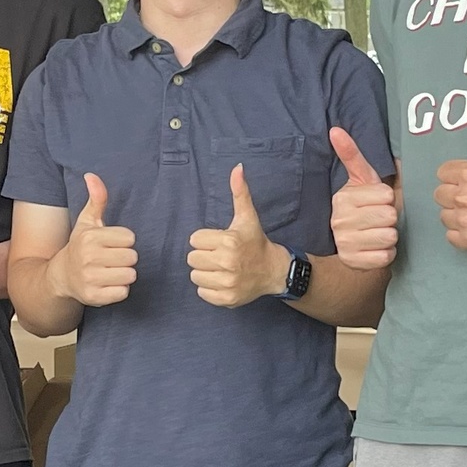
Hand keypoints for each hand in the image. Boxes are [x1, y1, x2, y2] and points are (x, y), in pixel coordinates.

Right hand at [51, 173, 137, 306]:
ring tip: (110, 271)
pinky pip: (123, 292)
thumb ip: (96, 199)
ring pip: (130, 275)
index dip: (123, 241)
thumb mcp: (87, 221)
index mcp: (90, 237)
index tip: (111, 244)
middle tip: (111, 259)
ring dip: (124, 274)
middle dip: (125, 258)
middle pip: (132, 257)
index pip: (129, 238)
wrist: (61, 276)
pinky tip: (108, 284)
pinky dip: (119, 290)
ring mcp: (90, 278)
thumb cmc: (80, 246)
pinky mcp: (94, 297)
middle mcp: (89, 257)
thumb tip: (91, 175)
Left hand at [190, 164, 289, 307]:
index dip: (205, 240)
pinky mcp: (227, 299)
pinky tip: (223, 280)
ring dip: (205, 272)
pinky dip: (209, 288)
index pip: (194, 240)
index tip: (220, 242)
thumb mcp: (247, 216)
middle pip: (192, 258)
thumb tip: (237, 168)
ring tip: (221, 268)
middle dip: (204, 255)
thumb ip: (239, 192)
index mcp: (229, 241)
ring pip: (195, 276)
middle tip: (220, 255)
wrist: (274, 270)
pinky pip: (202, 293)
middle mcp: (228, 263)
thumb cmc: (255, 241)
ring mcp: (227, 283)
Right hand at [328, 127, 398, 269]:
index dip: (386, 198)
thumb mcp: (359, 178)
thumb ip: (351, 154)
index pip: (385, 194)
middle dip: (389, 217)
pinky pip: (385, 256)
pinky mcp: (353, 262)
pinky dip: (385, 253)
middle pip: (389, 216)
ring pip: (389, 236)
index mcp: (343, 198)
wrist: (346, 239)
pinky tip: (375, 247)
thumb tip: (335, 129)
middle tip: (378, 218)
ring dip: (389, 236)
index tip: (376, 201)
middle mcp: (340, 221)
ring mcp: (346, 244)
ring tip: (376, 231)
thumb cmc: (360, 204)